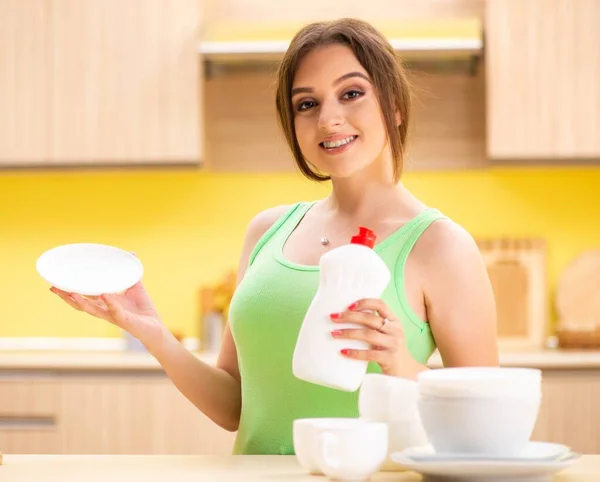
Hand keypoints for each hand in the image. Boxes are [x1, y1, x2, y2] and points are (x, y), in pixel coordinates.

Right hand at [50, 281, 169, 351]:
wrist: (154, 327)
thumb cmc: (143, 309)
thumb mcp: (136, 286)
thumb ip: (132, 272)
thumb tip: (132, 253)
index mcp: (105, 302)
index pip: (84, 296)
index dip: (70, 290)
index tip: (56, 282)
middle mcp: (105, 310)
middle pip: (81, 304)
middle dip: (67, 297)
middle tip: (53, 288)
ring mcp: (113, 315)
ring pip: (93, 310)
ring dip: (81, 302)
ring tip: (71, 294)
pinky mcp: (124, 320)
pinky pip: (115, 311)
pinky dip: (110, 303)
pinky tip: (104, 294)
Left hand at [330, 298, 422, 377]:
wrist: (406, 373)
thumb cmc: (390, 351)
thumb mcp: (387, 334)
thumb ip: (374, 326)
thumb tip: (346, 317)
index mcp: (394, 321)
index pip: (380, 304)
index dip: (364, 303)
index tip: (348, 306)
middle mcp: (395, 330)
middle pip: (370, 318)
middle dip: (349, 317)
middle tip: (333, 317)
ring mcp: (393, 344)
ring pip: (368, 334)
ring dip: (348, 333)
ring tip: (334, 333)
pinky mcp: (389, 358)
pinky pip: (369, 354)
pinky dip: (355, 352)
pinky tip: (343, 352)